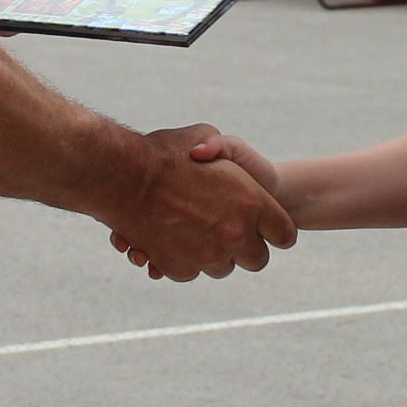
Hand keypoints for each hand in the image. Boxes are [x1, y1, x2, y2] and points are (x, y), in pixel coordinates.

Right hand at [107, 125, 294, 279]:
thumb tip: (224, 167)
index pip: (285, 234)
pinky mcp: (179, 268)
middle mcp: (236, 235)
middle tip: (228, 231)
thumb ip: (225, 154)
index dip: (275, 229)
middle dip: (245, 248)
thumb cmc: (164, 150)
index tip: (264, 225)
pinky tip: (169, 236)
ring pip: (221, 268)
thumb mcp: (205, 135)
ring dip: (212, 253)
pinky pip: (190, 271)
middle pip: (257, 260)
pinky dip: (182, 259)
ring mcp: (208, 255)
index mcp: (253, 202)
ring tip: (192, 228)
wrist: (121, 175)